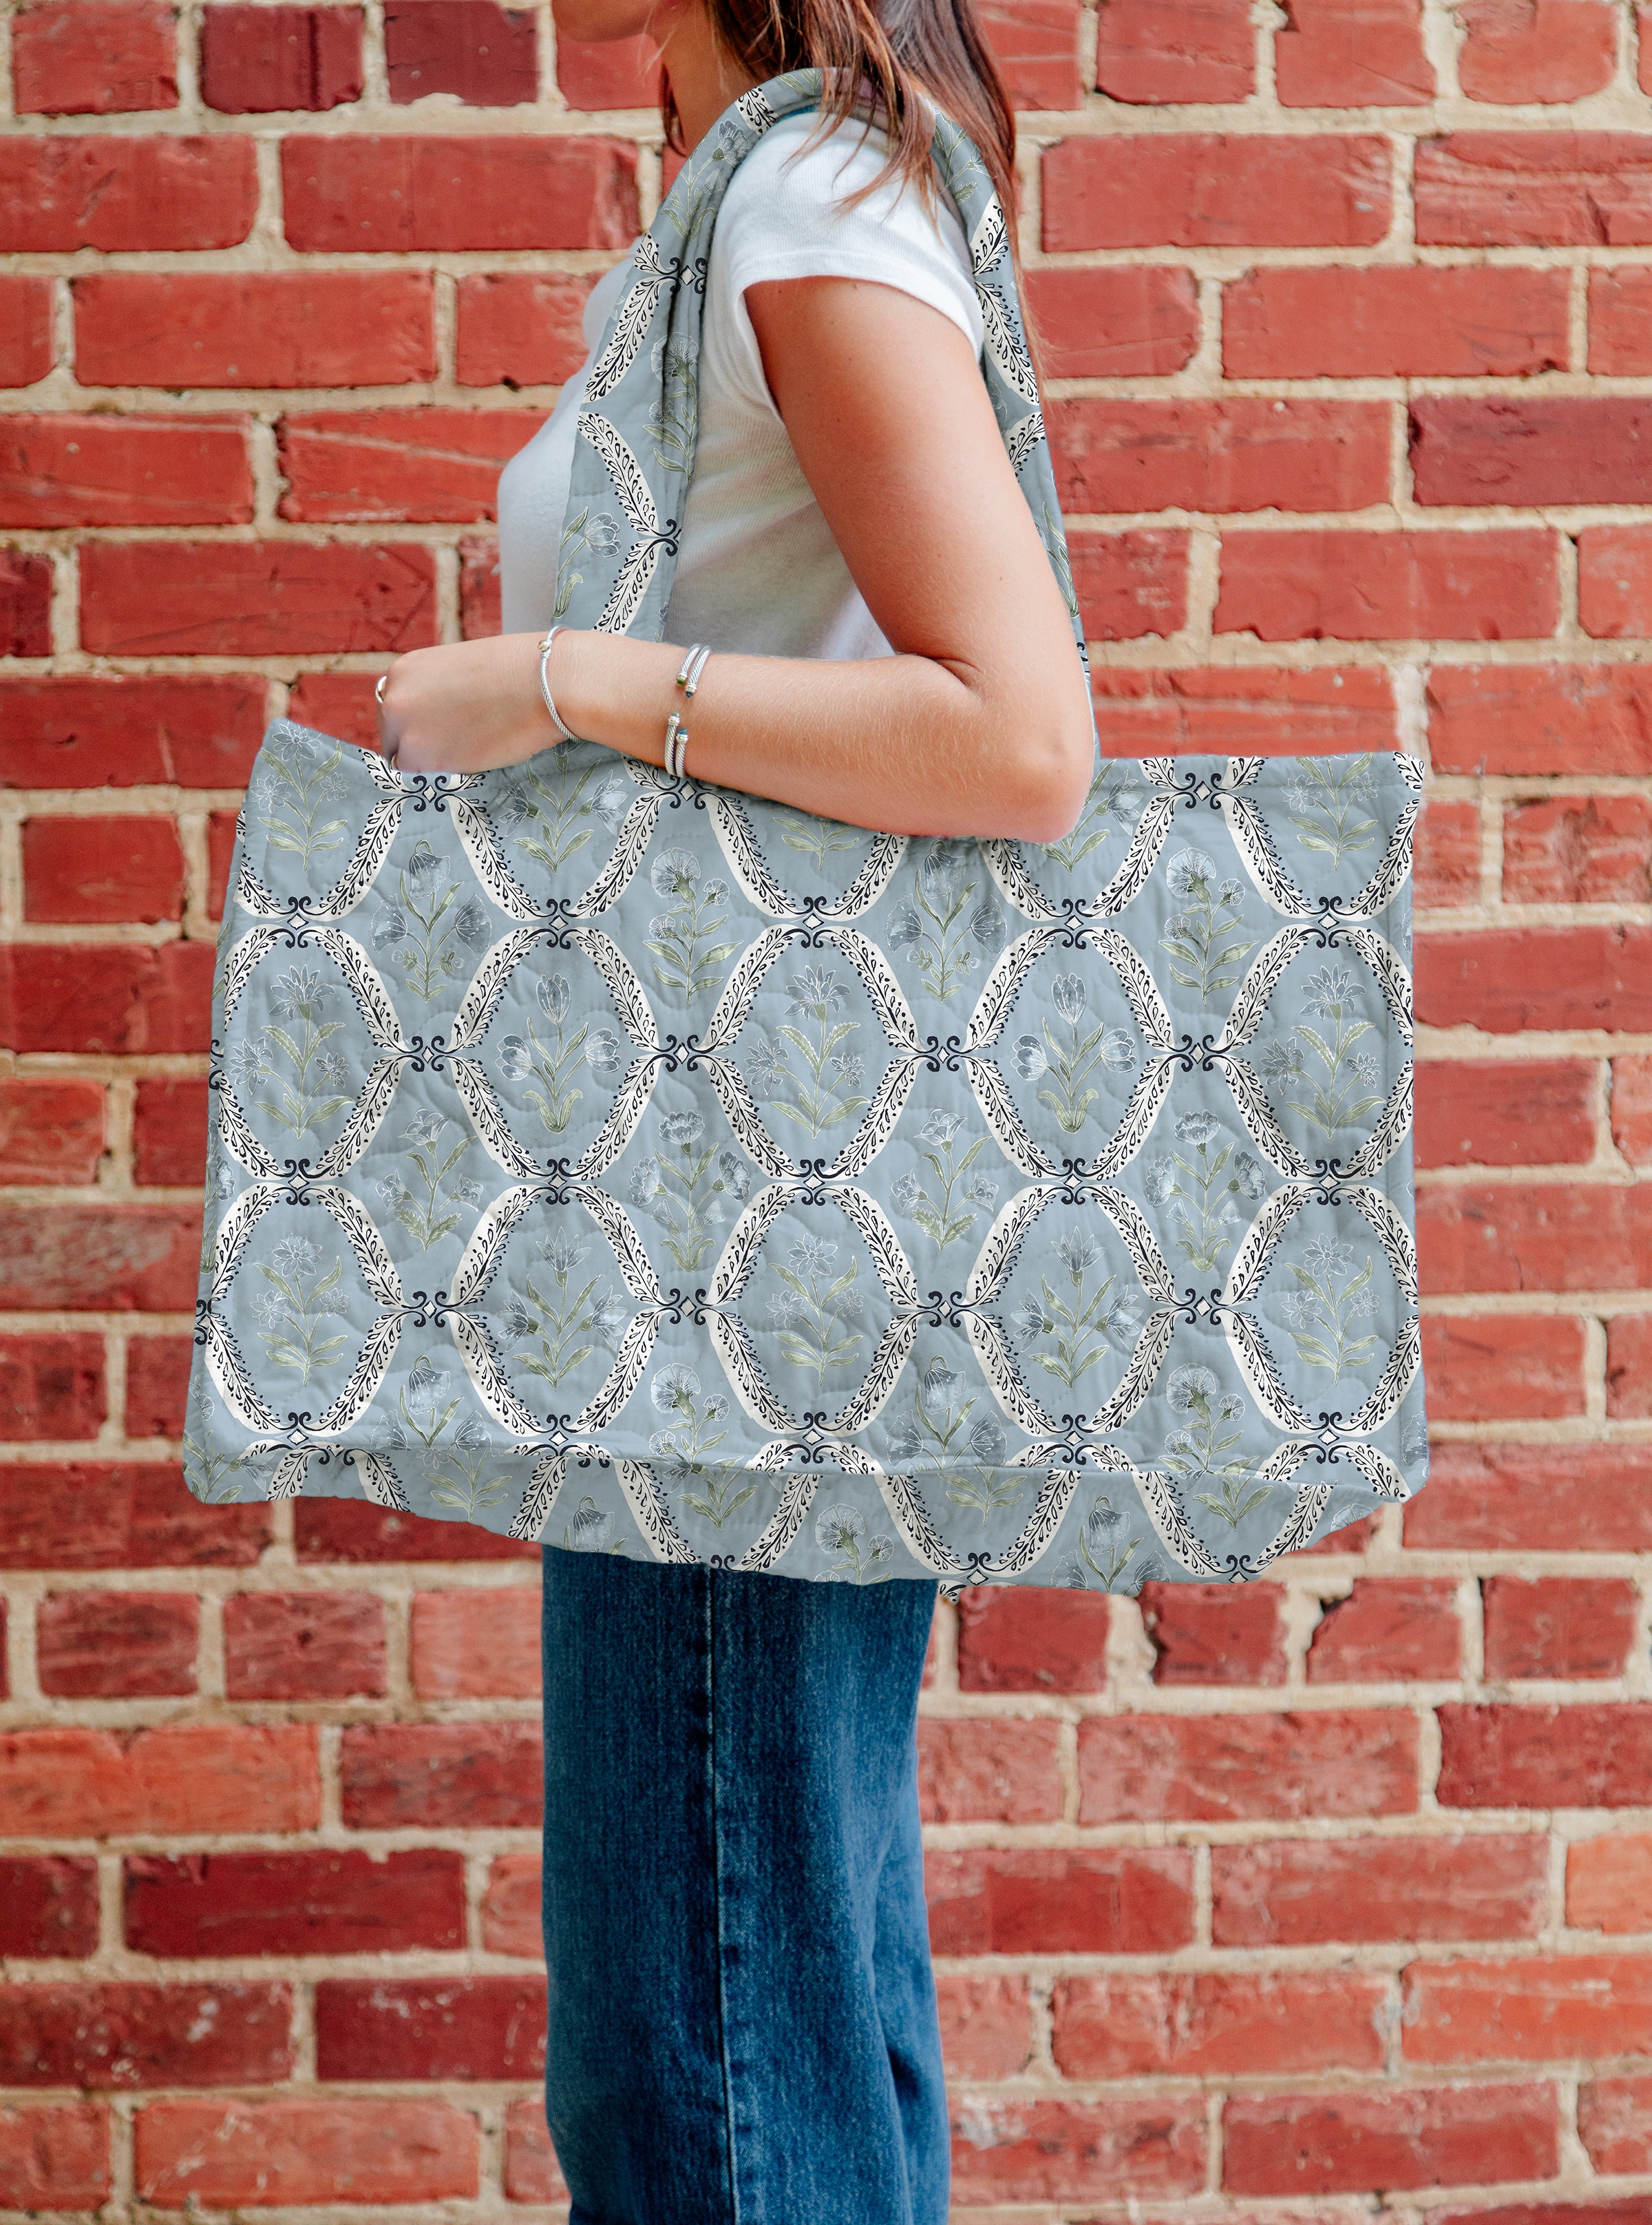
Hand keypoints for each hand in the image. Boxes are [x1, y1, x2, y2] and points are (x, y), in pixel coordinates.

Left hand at [376, 634, 559, 774]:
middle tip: (452, 750)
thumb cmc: (517, 672)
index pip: (395, 707)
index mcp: (403, 671)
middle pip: (392, 735)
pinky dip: (438, 781)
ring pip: (403, 761)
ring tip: (464, 760)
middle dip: (417, 744)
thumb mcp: (461, 668)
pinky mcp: (422, 761)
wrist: (544, 686)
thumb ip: (438, 690)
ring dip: (427, 765)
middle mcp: (394, 700)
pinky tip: (465, 770)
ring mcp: (405, 732)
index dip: (416, 723)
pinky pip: (418, 782)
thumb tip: (439, 716)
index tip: (437, 732)